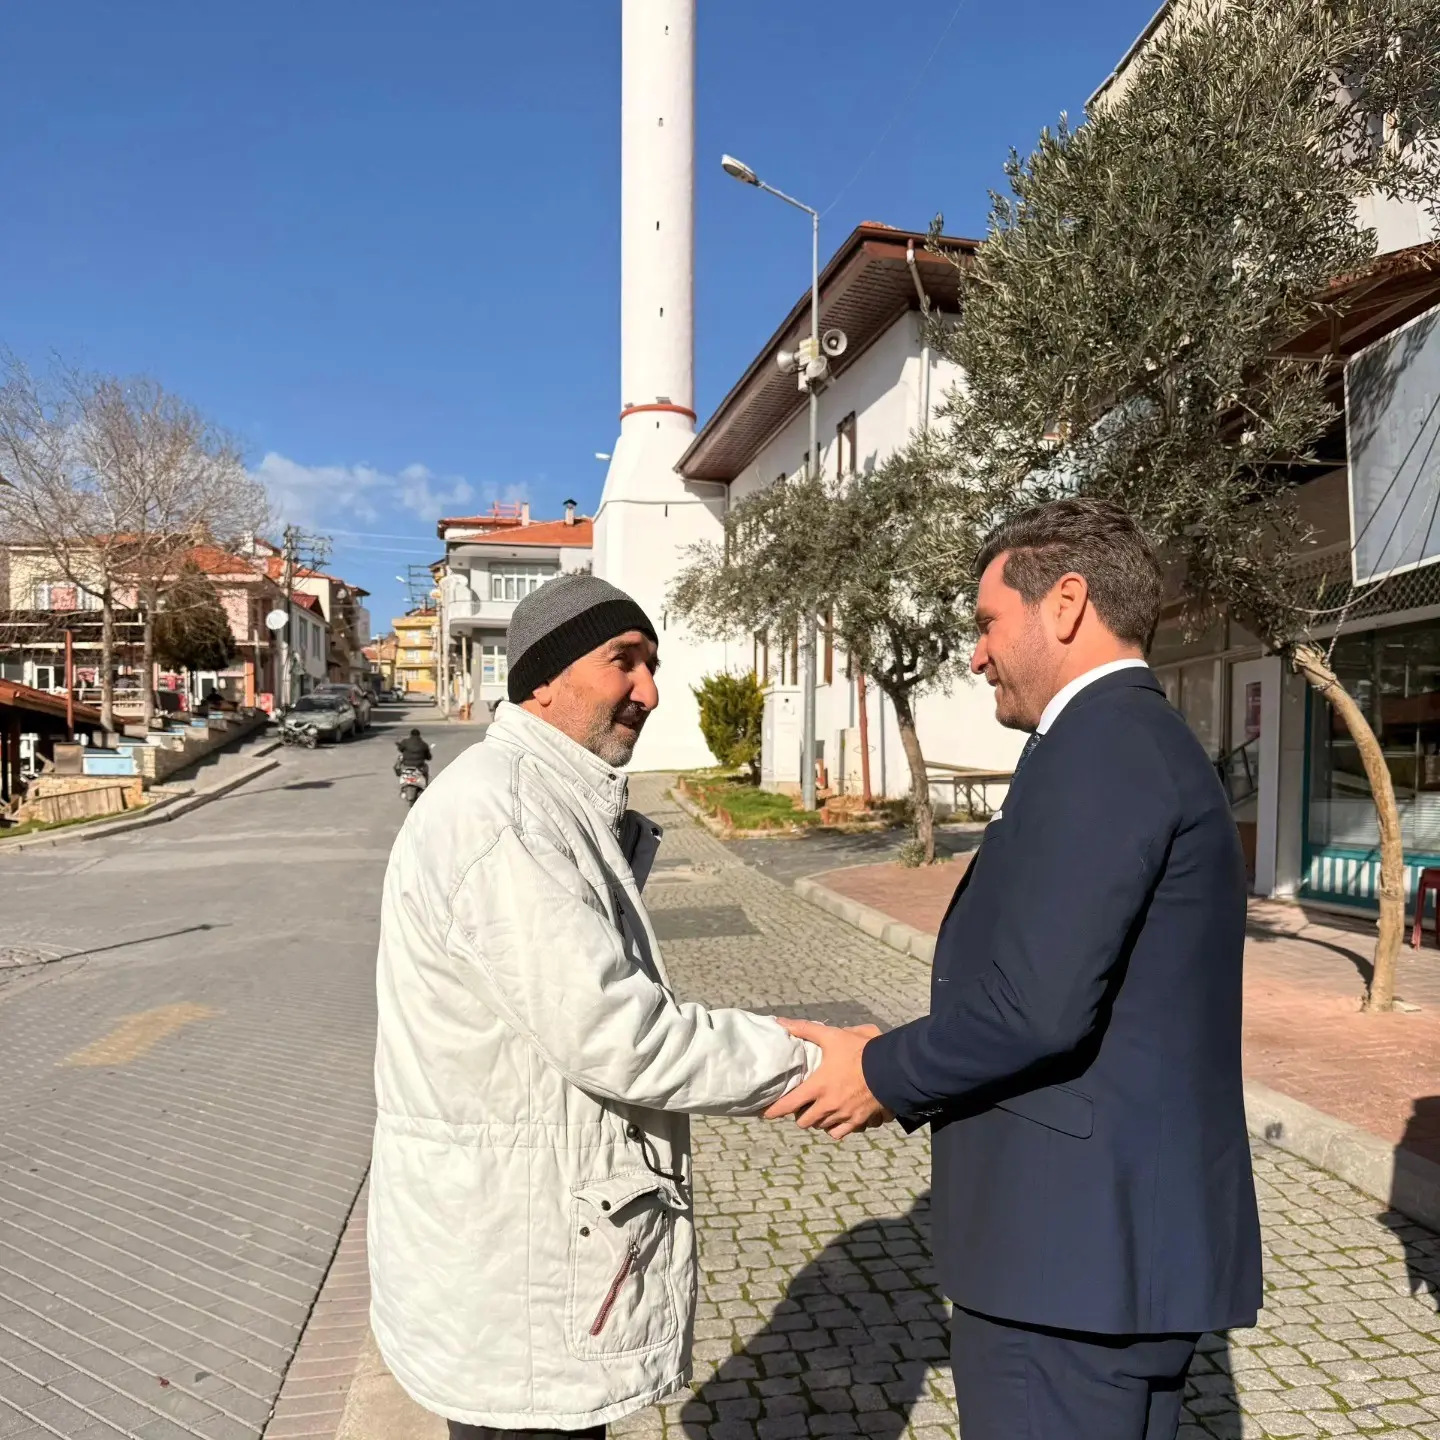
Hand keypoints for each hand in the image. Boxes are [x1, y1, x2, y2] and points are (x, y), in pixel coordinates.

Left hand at [765, 1019, 893, 1139]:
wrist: (891, 1069)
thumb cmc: (860, 1052)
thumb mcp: (832, 1036)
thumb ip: (805, 1029)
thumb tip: (781, 1022)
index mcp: (818, 1087)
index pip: (788, 1105)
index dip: (774, 1111)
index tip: (766, 1113)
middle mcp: (828, 1106)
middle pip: (804, 1122)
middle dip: (799, 1115)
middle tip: (799, 1106)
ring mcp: (844, 1116)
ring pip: (821, 1127)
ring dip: (816, 1121)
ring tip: (816, 1111)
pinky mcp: (858, 1121)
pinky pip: (839, 1133)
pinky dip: (834, 1128)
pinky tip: (835, 1120)